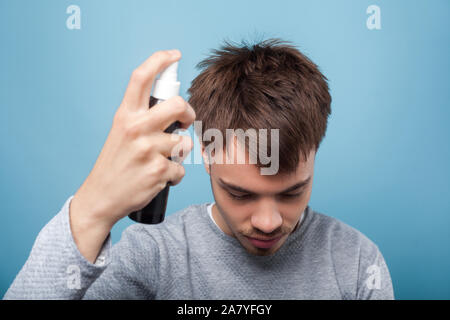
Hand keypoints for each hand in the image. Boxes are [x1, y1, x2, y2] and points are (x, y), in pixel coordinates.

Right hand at [69, 49, 195, 261]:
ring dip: (178, 154)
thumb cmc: (115, 164)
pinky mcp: (157, 171)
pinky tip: (159, 179)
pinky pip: (180, 169)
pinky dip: (174, 175)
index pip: (141, 77)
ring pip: (183, 143)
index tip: (174, 55)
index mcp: (124, 115)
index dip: (160, 60)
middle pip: (178, 105)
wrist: (100, 198)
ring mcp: (147, 150)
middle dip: (189, 113)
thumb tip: (174, 107)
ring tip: (161, 162)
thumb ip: (142, 117)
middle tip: (185, 122)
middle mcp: (135, 128)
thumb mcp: (120, 133)